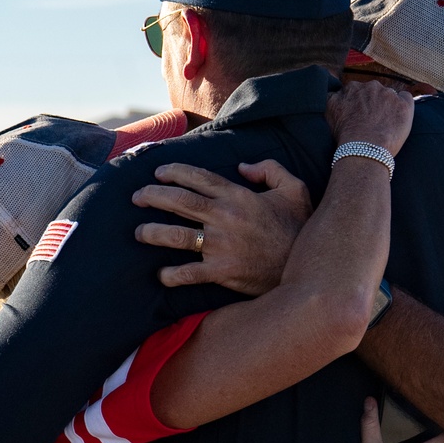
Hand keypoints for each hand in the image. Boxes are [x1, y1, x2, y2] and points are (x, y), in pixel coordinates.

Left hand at [134, 160, 311, 294]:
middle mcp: (224, 217)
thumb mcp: (294, 188)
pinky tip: (161, 275)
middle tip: (137, 197)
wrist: (306, 266)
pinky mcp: (222, 271)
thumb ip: (270, 169)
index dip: (174, 172)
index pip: (198, 178)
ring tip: (139, 232)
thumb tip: (243, 167)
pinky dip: (172, 275)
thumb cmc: (300, 228)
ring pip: (177, 235)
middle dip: (153, 196)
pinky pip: (190, 273)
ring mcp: (221, 246)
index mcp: (238, 196)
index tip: (158, 172)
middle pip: (179, 202)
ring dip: (153, 233)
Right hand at [326, 82, 413, 155]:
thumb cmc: (345, 134)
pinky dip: (403, 105)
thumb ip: (331, 97)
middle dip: (373, 102)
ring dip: (387, 105)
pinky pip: (406, 98)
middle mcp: (371, 86)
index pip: (356, 90)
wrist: (364, 149)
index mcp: (353, 87)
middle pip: (373, 91)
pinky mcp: (404, 104)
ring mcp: (389, 94)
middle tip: (371, 120)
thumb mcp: (329, 112)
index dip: (358, 103)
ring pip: (389, 94)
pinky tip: (399, 117)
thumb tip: (334, 93)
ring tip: (385, 123)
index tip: (358, 114)